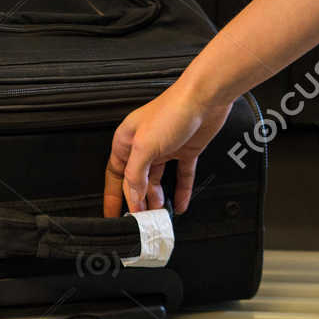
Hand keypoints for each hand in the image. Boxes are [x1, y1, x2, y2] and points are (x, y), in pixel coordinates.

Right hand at [103, 80, 235, 216]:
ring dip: (158, 199)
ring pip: (158, 181)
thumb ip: (136, 174)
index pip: (115, 176)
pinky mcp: (185, 151)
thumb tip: (132, 196)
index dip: (113, 196)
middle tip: (140, 220)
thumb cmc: (172, 111)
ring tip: (160, 216)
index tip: (113, 215)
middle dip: (138, 201)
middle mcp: (144, 146)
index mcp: (126, 141)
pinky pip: (181, 176)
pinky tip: (180, 204)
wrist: (205, 98)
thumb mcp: (145, 146)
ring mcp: (165, 149)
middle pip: (137, 181)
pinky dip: (181, 191)